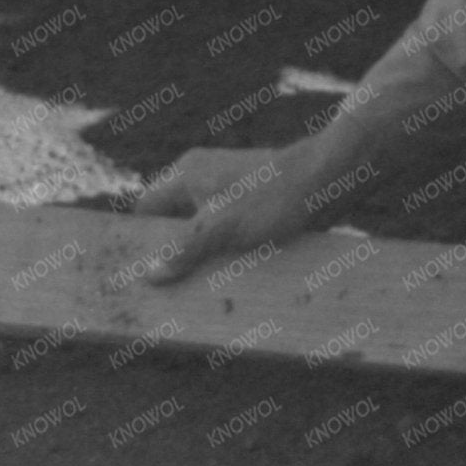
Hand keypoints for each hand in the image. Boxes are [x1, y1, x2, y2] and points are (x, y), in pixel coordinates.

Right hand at [135, 135, 370, 282]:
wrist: (331, 176)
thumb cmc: (275, 195)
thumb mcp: (224, 227)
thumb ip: (185, 250)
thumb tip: (149, 275)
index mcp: (185, 174)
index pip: (144, 209)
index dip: (138, 240)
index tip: (135, 272)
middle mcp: (201, 178)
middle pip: (170, 222)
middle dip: (171, 254)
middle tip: (167, 290)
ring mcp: (226, 191)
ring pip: (200, 229)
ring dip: (200, 257)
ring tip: (198, 290)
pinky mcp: (250, 204)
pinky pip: (224, 230)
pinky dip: (223, 251)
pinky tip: (229, 277)